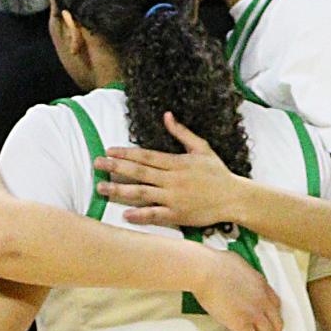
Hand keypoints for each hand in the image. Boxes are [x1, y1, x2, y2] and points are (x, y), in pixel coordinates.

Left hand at [97, 115, 241, 228]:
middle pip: (139, 172)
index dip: (126, 153)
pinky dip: (140, 215)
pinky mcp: (178, 215)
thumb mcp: (202, 148)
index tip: (109, 150)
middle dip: (116, 167)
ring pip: (142, 193)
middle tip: (97, 164)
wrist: (234, 198)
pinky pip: (156, 215)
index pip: (146, 156)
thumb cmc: (217, 173)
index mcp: (177, 162)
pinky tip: (125, 214)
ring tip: (101, 187)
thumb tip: (167, 115)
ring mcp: (174, 198)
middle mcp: (172, 179)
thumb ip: (182, 133)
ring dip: (120, 190)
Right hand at [192, 250, 282, 330]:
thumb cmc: (215, 264)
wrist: (206, 270)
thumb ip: (243, 275)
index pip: (276, 304)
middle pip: (277, 323)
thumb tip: (238, 276)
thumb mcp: (238, 265)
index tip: (272, 325)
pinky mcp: (242, 322)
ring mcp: (254, 312)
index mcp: (262, 285)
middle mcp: (263, 300)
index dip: (275, 317)